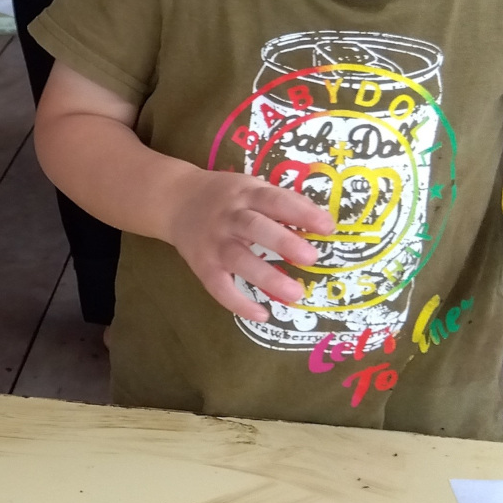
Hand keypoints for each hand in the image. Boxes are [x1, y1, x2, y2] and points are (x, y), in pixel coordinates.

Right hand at [163, 171, 334, 321]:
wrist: (175, 200)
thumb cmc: (225, 196)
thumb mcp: (250, 187)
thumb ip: (279, 202)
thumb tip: (321, 223)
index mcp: (246, 194)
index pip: (276, 200)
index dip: (301, 212)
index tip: (328, 227)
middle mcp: (229, 217)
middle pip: (255, 228)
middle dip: (283, 243)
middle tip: (312, 258)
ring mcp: (214, 242)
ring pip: (238, 259)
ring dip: (266, 277)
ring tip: (295, 294)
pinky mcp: (202, 265)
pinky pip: (219, 286)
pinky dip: (238, 303)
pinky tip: (262, 315)